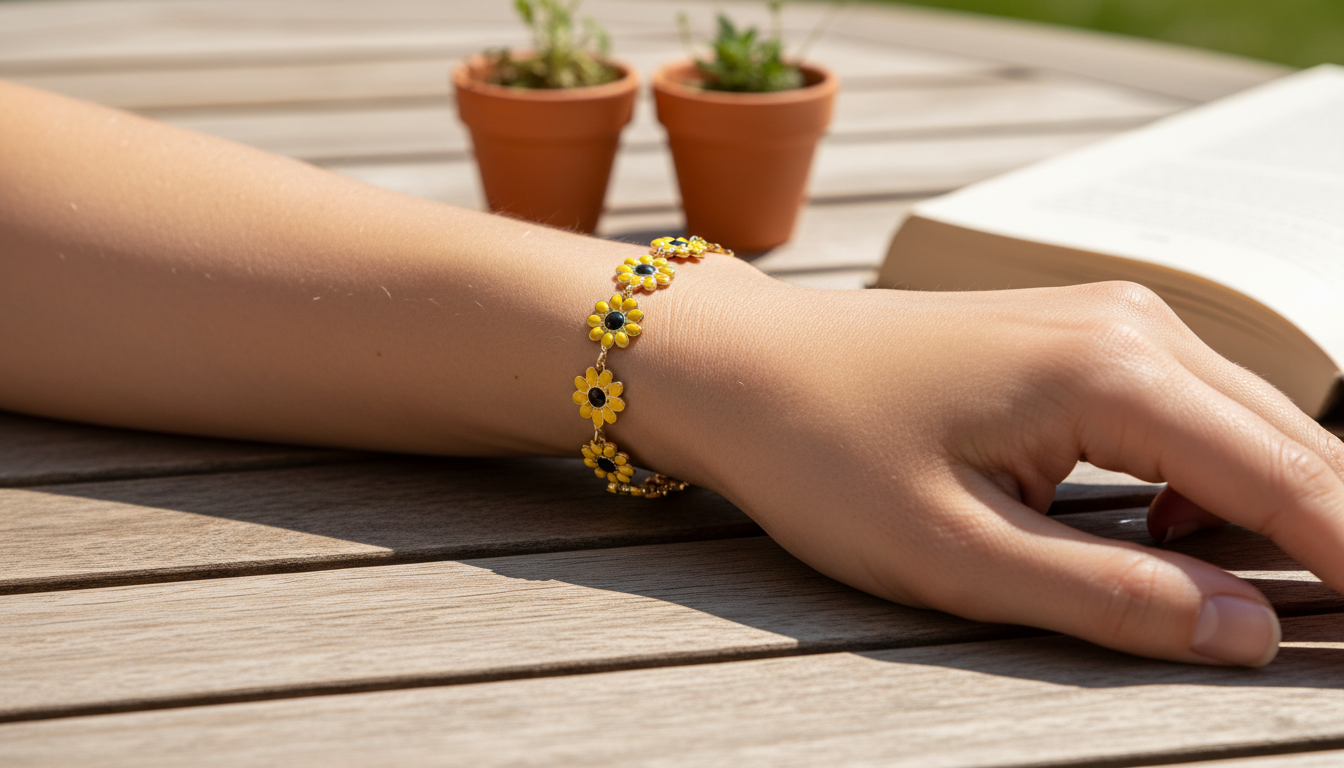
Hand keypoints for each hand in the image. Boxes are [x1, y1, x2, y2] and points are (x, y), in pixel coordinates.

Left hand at [642, 276, 1343, 665]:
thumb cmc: (822, 452)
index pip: (1291, 481)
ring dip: (1279, 510)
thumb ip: (1109, 596)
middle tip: (1336, 638)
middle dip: (1335, 540)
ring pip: (1250, 424)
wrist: (743, 365)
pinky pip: (1193, 408)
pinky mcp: (1084, 333)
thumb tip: (1247, 633)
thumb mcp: (954, 552)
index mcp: (1114, 373)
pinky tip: (1168, 527)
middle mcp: (1134, 325)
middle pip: (1294, 445)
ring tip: (1279, 599)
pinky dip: (1218, 476)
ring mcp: (1111, 317)